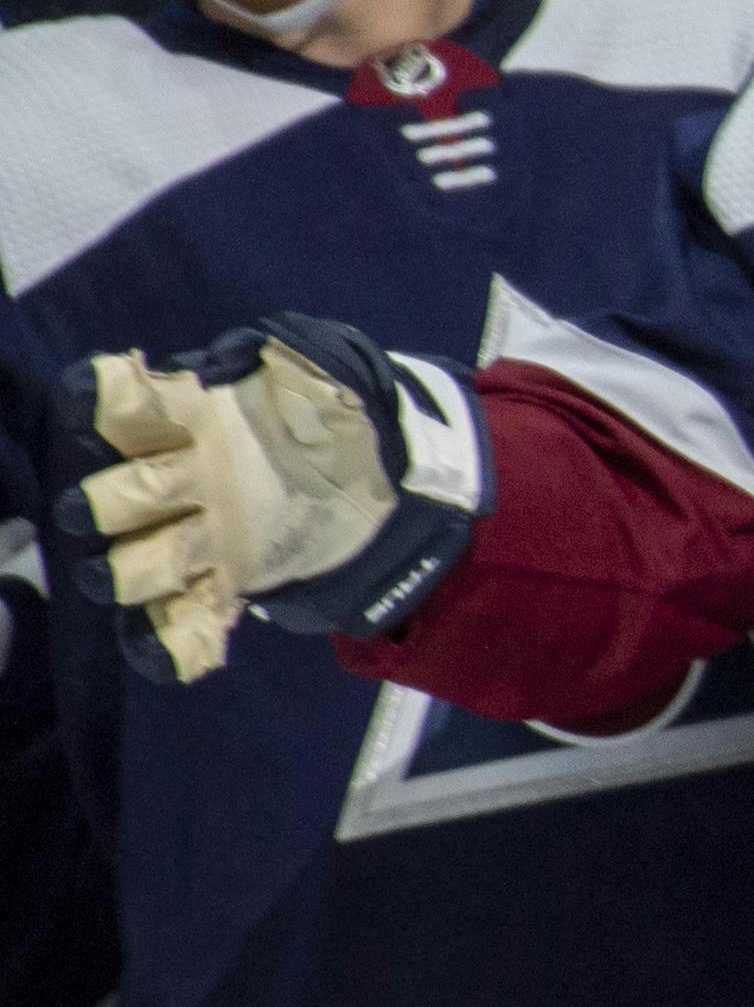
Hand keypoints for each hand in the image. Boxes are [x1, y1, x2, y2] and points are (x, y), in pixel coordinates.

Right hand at [63, 315, 487, 679]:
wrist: (393, 470)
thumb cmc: (344, 405)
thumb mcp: (322, 360)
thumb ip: (282, 354)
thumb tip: (231, 360)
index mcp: (196, 420)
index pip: (127, 408)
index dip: (108, 405)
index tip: (110, 402)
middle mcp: (184, 479)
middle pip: (118, 496)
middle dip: (109, 503)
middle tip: (117, 507)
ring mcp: (202, 535)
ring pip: (135, 564)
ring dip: (132, 571)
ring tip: (143, 573)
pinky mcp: (231, 581)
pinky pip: (183, 618)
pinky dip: (171, 641)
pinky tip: (180, 652)